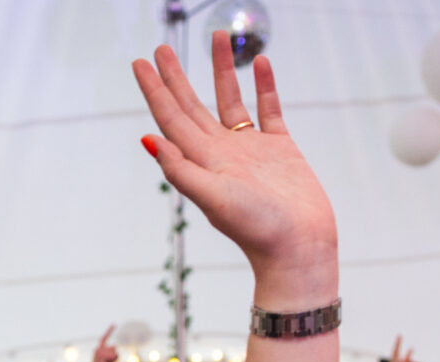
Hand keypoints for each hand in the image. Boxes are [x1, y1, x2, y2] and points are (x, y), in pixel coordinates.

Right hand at [85, 325, 119, 361]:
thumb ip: (113, 356)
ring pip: (115, 351)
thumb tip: (116, 347)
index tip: (114, 324)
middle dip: (115, 357)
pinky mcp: (101, 356)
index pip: (104, 338)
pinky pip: (114, 355)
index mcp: (98, 350)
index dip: (109, 330)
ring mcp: (99, 352)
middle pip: (115, 347)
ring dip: (114, 360)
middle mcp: (97, 349)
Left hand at [134, 33, 336, 297]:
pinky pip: (268, 109)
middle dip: (176, 76)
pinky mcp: (280, 149)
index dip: (155, 90)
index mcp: (202, 161)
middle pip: (193, 105)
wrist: (299, 247)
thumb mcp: (213, 198)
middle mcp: (221, 152)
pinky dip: (263, 85)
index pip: (171, 118)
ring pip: (231, 100)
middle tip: (162, 48)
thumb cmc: (257, 229)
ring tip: (217, 36)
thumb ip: (180, 169)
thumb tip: (148, 139)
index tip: (140, 62)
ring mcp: (251, 150)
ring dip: (222, 70)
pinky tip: (259, 62)